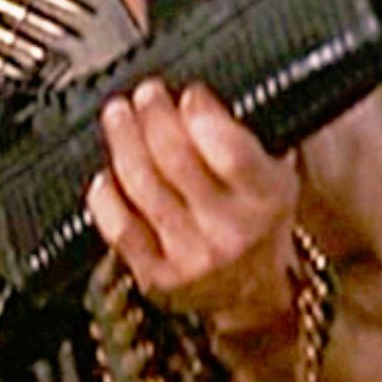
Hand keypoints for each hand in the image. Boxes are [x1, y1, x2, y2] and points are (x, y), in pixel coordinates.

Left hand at [87, 78, 300, 327]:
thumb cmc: (258, 216)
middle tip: (146, 93)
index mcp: (266, 198)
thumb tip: (191, 95)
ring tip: (119, 114)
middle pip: (176, 161)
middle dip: (155, 117)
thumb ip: (242, 134)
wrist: (252, 288)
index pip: (230, 152)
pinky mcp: (157, 276)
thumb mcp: (275, 171)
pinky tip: (106, 174)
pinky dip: (106, 198)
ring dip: (124, 141)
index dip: (202, 115)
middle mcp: (230, 230)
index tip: (189, 93)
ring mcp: (191, 255)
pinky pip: (120, 229)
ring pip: (143, 187)